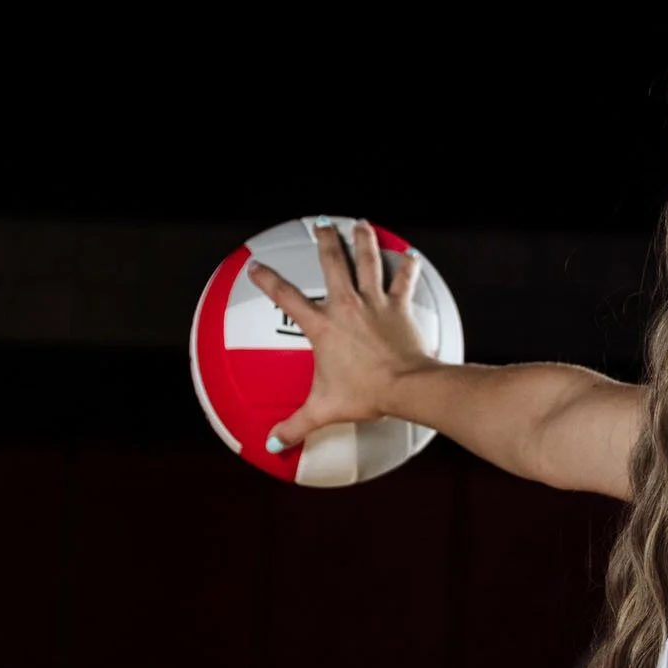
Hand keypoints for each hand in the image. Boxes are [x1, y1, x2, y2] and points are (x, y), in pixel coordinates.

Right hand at [245, 218, 438, 451]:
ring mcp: (375, 302)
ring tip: (360, 224)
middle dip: (325, 240)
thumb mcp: (324, 409)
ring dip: (363, 240)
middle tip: (321, 224)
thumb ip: (296, 425)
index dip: (268, 280)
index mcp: (322, 326)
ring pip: (367, 261)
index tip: (257, 267)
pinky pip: (404, 280)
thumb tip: (273, 443)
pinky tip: (410, 255)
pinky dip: (407, 266)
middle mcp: (346, 305)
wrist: (406, 387)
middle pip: (332, 263)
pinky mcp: (400, 306)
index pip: (286, 297)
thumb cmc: (366, 394)